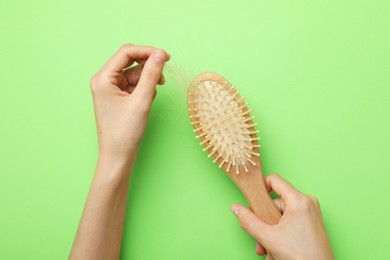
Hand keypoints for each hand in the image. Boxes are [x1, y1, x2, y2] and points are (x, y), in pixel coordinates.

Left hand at [90, 44, 169, 160]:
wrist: (118, 157)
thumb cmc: (124, 133)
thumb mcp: (141, 101)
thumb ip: (151, 75)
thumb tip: (160, 54)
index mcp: (103, 78)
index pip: (126, 52)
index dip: (147, 51)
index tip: (165, 56)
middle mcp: (104, 81)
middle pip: (130, 61)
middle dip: (148, 65)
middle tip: (163, 73)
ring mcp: (111, 89)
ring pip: (134, 73)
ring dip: (148, 78)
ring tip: (156, 91)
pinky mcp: (118, 97)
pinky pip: (134, 84)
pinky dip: (144, 88)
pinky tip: (149, 98)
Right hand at [231, 174, 333, 259]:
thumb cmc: (304, 257)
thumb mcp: (268, 238)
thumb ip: (249, 221)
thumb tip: (236, 209)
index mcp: (299, 200)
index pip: (274, 180)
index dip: (259, 188)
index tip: (251, 200)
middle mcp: (307, 203)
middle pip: (274, 203)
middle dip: (263, 223)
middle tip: (260, 240)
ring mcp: (310, 213)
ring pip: (279, 216)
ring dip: (269, 233)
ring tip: (269, 250)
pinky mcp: (310, 223)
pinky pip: (288, 222)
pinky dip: (279, 235)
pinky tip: (277, 251)